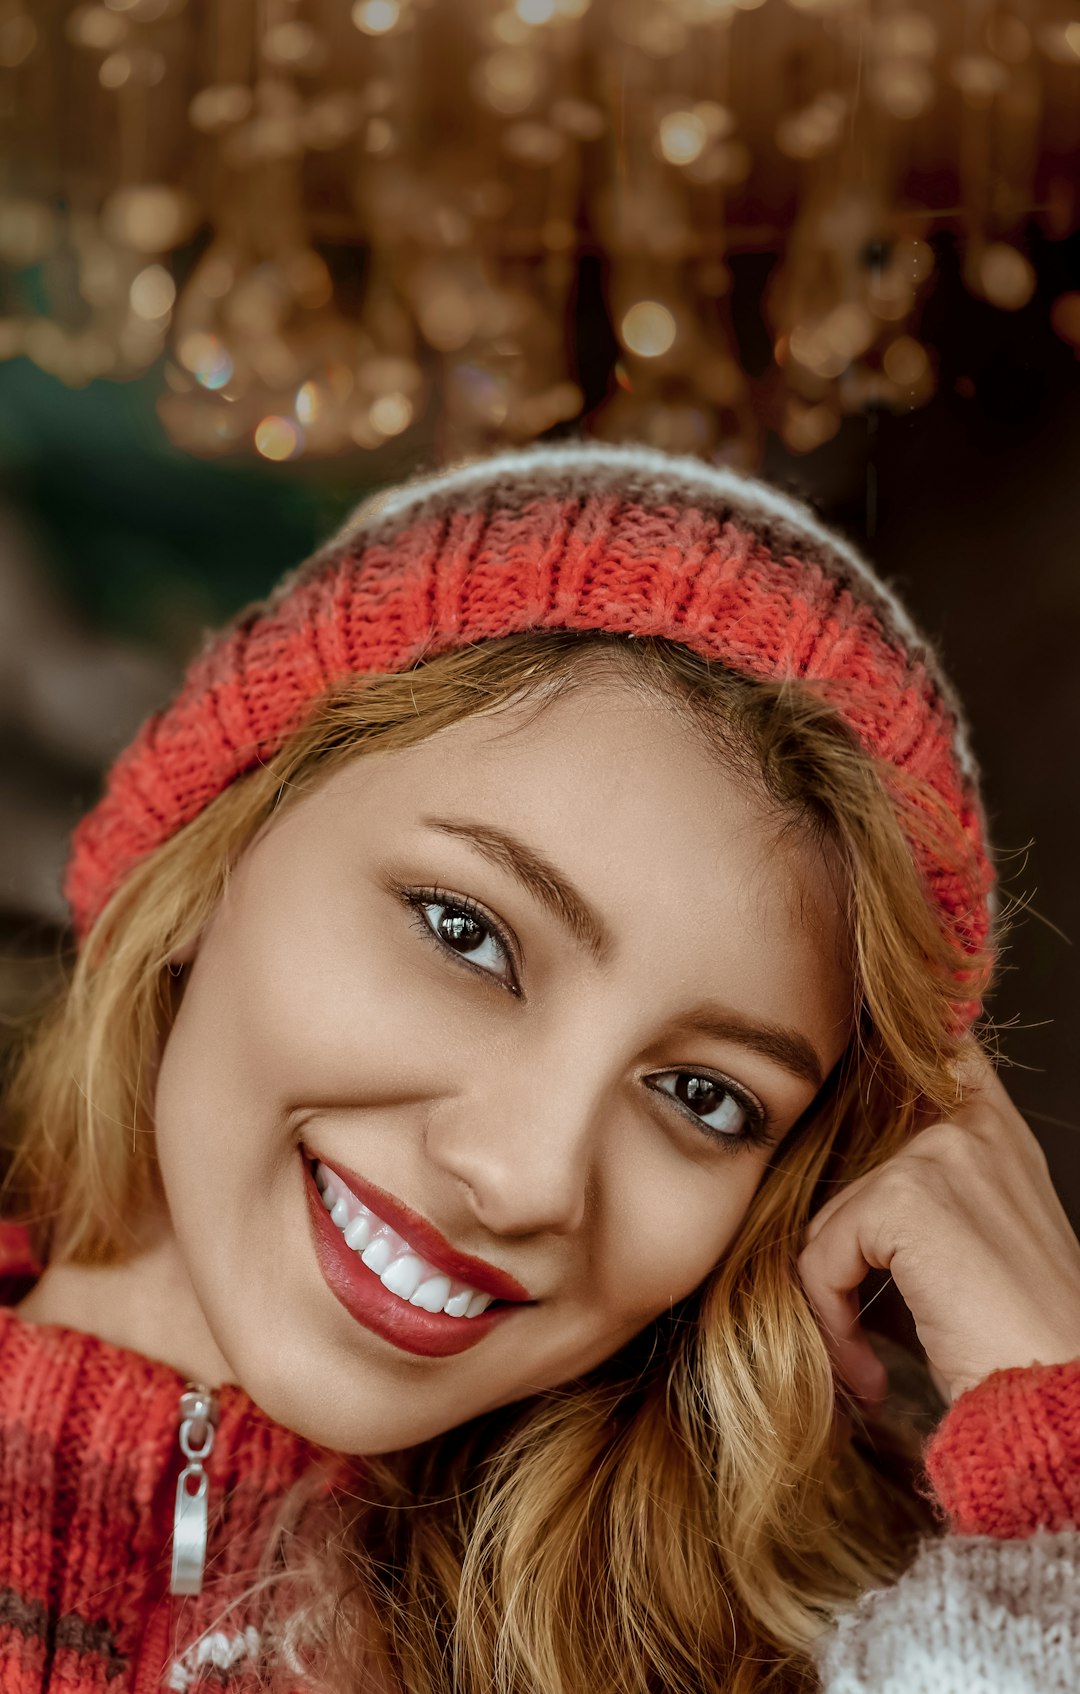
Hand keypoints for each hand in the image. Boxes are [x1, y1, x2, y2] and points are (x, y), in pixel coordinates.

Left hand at [796, 1042, 1079, 1409]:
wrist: (1057, 1401)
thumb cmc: (1018, 1347)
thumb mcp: (974, 1252)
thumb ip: (921, 1201)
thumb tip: (832, 1205)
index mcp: (996, 1134)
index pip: (931, 1048)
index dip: (888, 1041)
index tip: (856, 1006)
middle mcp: (973, 1129)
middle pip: (845, 1159)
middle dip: (835, 1254)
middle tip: (857, 1333)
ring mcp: (941, 1156)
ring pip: (829, 1220)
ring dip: (833, 1303)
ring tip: (869, 1362)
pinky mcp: (907, 1197)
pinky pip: (820, 1256)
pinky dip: (831, 1320)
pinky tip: (870, 1368)